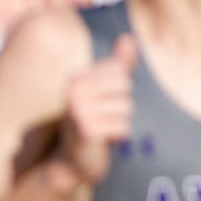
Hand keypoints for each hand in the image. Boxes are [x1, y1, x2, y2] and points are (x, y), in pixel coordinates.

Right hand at [51, 34, 137, 188]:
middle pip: (125, 87)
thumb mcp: (104, 92)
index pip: (120, 71)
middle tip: (103, 120)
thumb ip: (118, 65)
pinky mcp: (86, 129)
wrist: (71, 163)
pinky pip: (123, 126)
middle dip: (122, 106)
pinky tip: (103, 142)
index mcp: (76, 78)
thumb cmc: (90, 125)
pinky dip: (119, 137)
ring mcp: (78, 109)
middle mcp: (74, 90)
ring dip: (120, 124)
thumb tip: (129, 38)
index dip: (119, 91)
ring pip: (127, 108)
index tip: (102, 105)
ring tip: (103, 131)